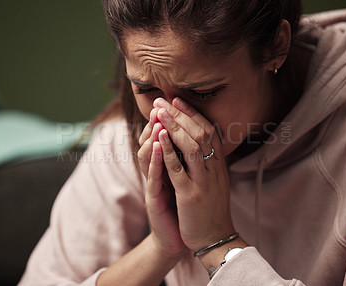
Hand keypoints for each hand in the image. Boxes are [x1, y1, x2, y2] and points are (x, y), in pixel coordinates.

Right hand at [137, 108, 184, 258]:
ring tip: (158, 119)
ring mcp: (154, 184)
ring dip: (153, 136)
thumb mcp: (187, 178)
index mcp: (167, 166)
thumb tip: (196, 137)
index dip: (167, 120)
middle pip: (152, 142)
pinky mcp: (154, 198)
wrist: (184, 236)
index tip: (173, 100)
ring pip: (148, 155)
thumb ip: (186, 159)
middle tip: (160, 103)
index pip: (163, 138)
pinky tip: (157, 146)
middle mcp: (157, 172)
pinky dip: (155, 160)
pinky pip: (153, 176)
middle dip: (157, 122)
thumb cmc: (186, 206)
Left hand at [153, 97, 235, 251]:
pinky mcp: (190, 195)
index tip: (179, 100)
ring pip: (192, 146)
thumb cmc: (212, 211)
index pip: (209, 132)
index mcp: (219, 166)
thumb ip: (209, 163)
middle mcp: (214, 170)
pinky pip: (178, 168)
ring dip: (175, 126)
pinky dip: (169, 150)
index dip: (194, 114)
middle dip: (182, 114)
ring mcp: (203, 182)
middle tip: (165, 99)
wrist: (215, 240)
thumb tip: (201, 144)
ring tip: (160, 111)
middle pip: (201, 133)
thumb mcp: (215, 183)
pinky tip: (159, 136)